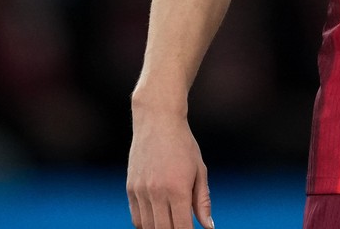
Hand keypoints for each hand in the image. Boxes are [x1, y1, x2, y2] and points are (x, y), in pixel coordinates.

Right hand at [127, 111, 213, 228]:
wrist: (157, 120)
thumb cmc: (184, 145)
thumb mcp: (200, 171)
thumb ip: (203, 201)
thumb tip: (208, 227)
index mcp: (178, 189)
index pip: (182, 227)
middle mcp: (157, 192)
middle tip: (182, 227)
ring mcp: (141, 191)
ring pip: (147, 227)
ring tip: (170, 224)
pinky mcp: (130, 188)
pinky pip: (136, 217)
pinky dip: (146, 225)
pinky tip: (157, 221)